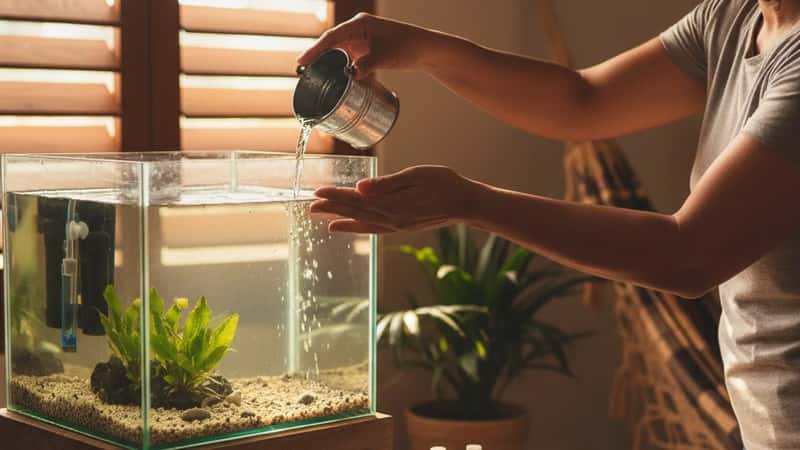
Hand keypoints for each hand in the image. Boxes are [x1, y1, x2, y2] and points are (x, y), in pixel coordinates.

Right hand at [297, 13, 441, 78]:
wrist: (425, 49)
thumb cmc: (407, 47)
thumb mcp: (386, 57)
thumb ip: (367, 65)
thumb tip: (351, 75)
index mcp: (359, 24)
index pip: (331, 37)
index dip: (315, 50)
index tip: (302, 61)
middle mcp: (357, 28)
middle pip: (331, 43)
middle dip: (317, 57)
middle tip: (302, 71)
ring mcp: (361, 38)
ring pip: (338, 50)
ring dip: (327, 62)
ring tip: (313, 75)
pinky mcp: (366, 48)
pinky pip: (347, 56)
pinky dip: (340, 65)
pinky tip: (332, 76)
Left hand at [310, 165, 484, 232]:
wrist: (467, 204)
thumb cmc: (445, 184)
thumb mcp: (416, 176)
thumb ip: (387, 183)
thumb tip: (360, 187)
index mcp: (393, 205)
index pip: (357, 199)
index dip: (336, 196)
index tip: (318, 192)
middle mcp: (392, 219)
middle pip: (356, 213)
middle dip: (332, 209)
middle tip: (311, 206)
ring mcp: (397, 225)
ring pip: (363, 223)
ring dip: (342, 221)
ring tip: (325, 220)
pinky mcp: (403, 227)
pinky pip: (375, 229)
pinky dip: (360, 228)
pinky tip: (351, 226)